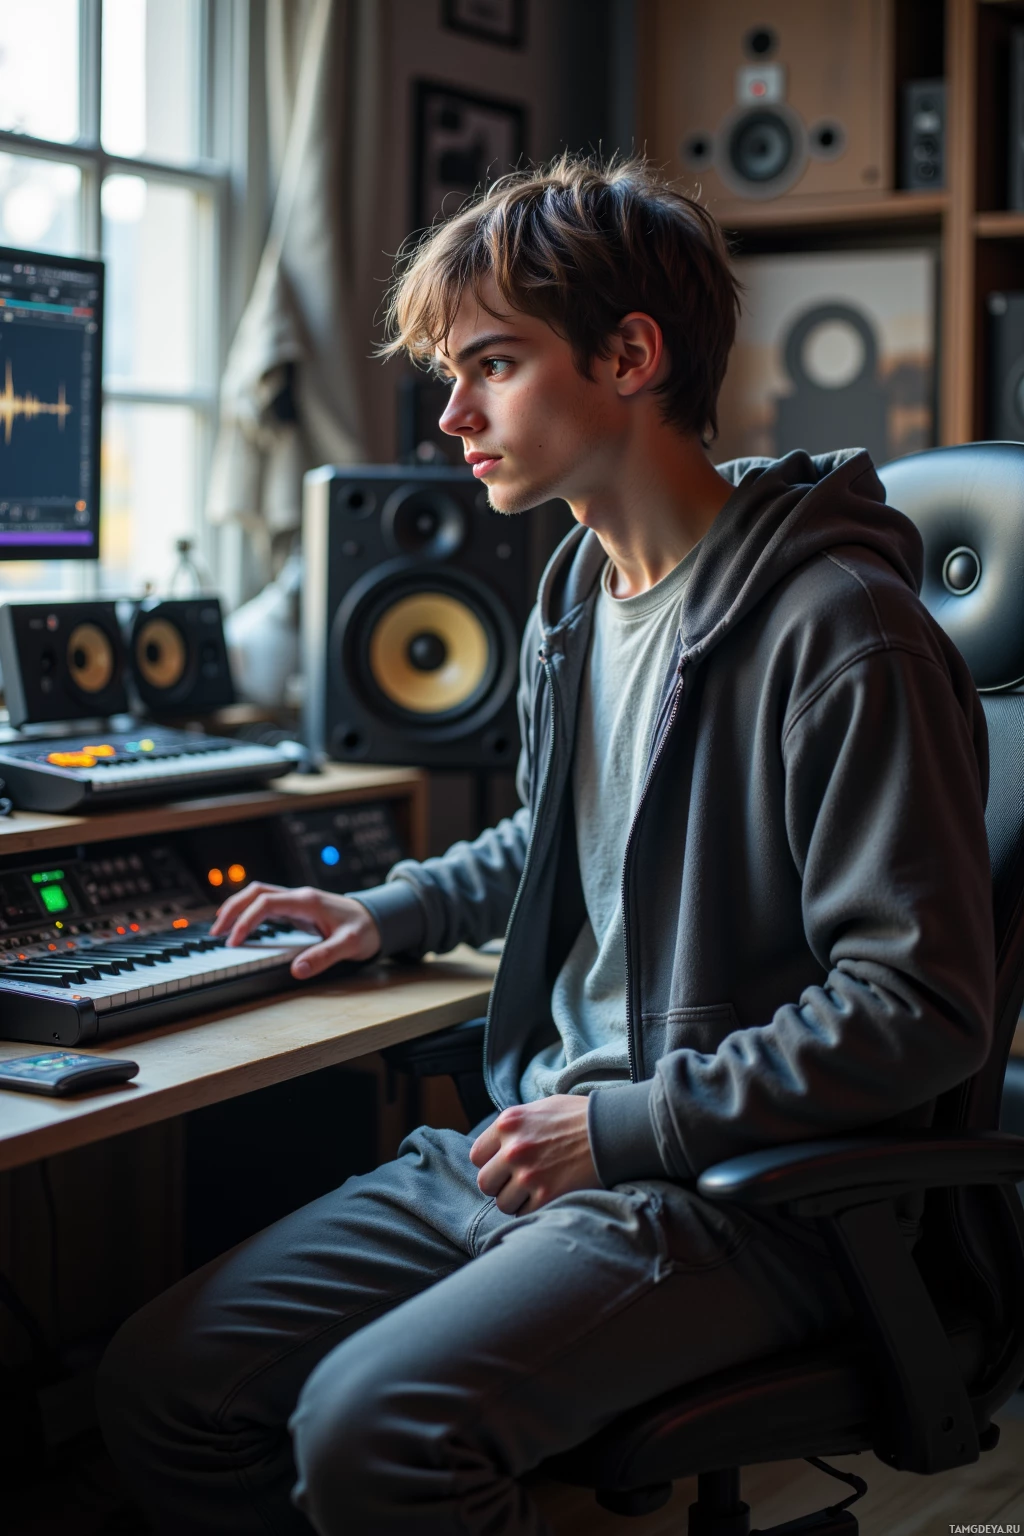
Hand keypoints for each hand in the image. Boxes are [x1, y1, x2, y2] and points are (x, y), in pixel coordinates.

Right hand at [209, 882, 381, 979]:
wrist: (380, 918)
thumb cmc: (366, 929)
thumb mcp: (349, 945)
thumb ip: (324, 956)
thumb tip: (297, 970)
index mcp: (307, 901)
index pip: (266, 903)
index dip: (246, 920)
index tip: (234, 941)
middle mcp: (299, 896)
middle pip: (256, 891)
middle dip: (233, 908)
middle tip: (216, 932)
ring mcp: (298, 900)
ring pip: (259, 894)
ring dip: (238, 907)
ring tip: (221, 928)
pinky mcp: (298, 907)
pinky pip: (267, 904)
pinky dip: (250, 912)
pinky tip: (242, 926)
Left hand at [469, 1095, 599, 1215]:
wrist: (613, 1130)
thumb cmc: (579, 1117)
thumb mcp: (541, 1108)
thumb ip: (516, 1126)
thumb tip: (498, 1144)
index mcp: (508, 1123)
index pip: (477, 1156)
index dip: (490, 1164)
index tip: (504, 1167)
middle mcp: (513, 1148)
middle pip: (485, 1183)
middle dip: (500, 1185)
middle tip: (518, 1183)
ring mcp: (529, 1174)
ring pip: (503, 1203)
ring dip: (517, 1201)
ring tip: (536, 1190)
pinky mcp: (546, 1196)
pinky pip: (524, 1214)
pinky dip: (534, 1209)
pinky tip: (549, 1196)